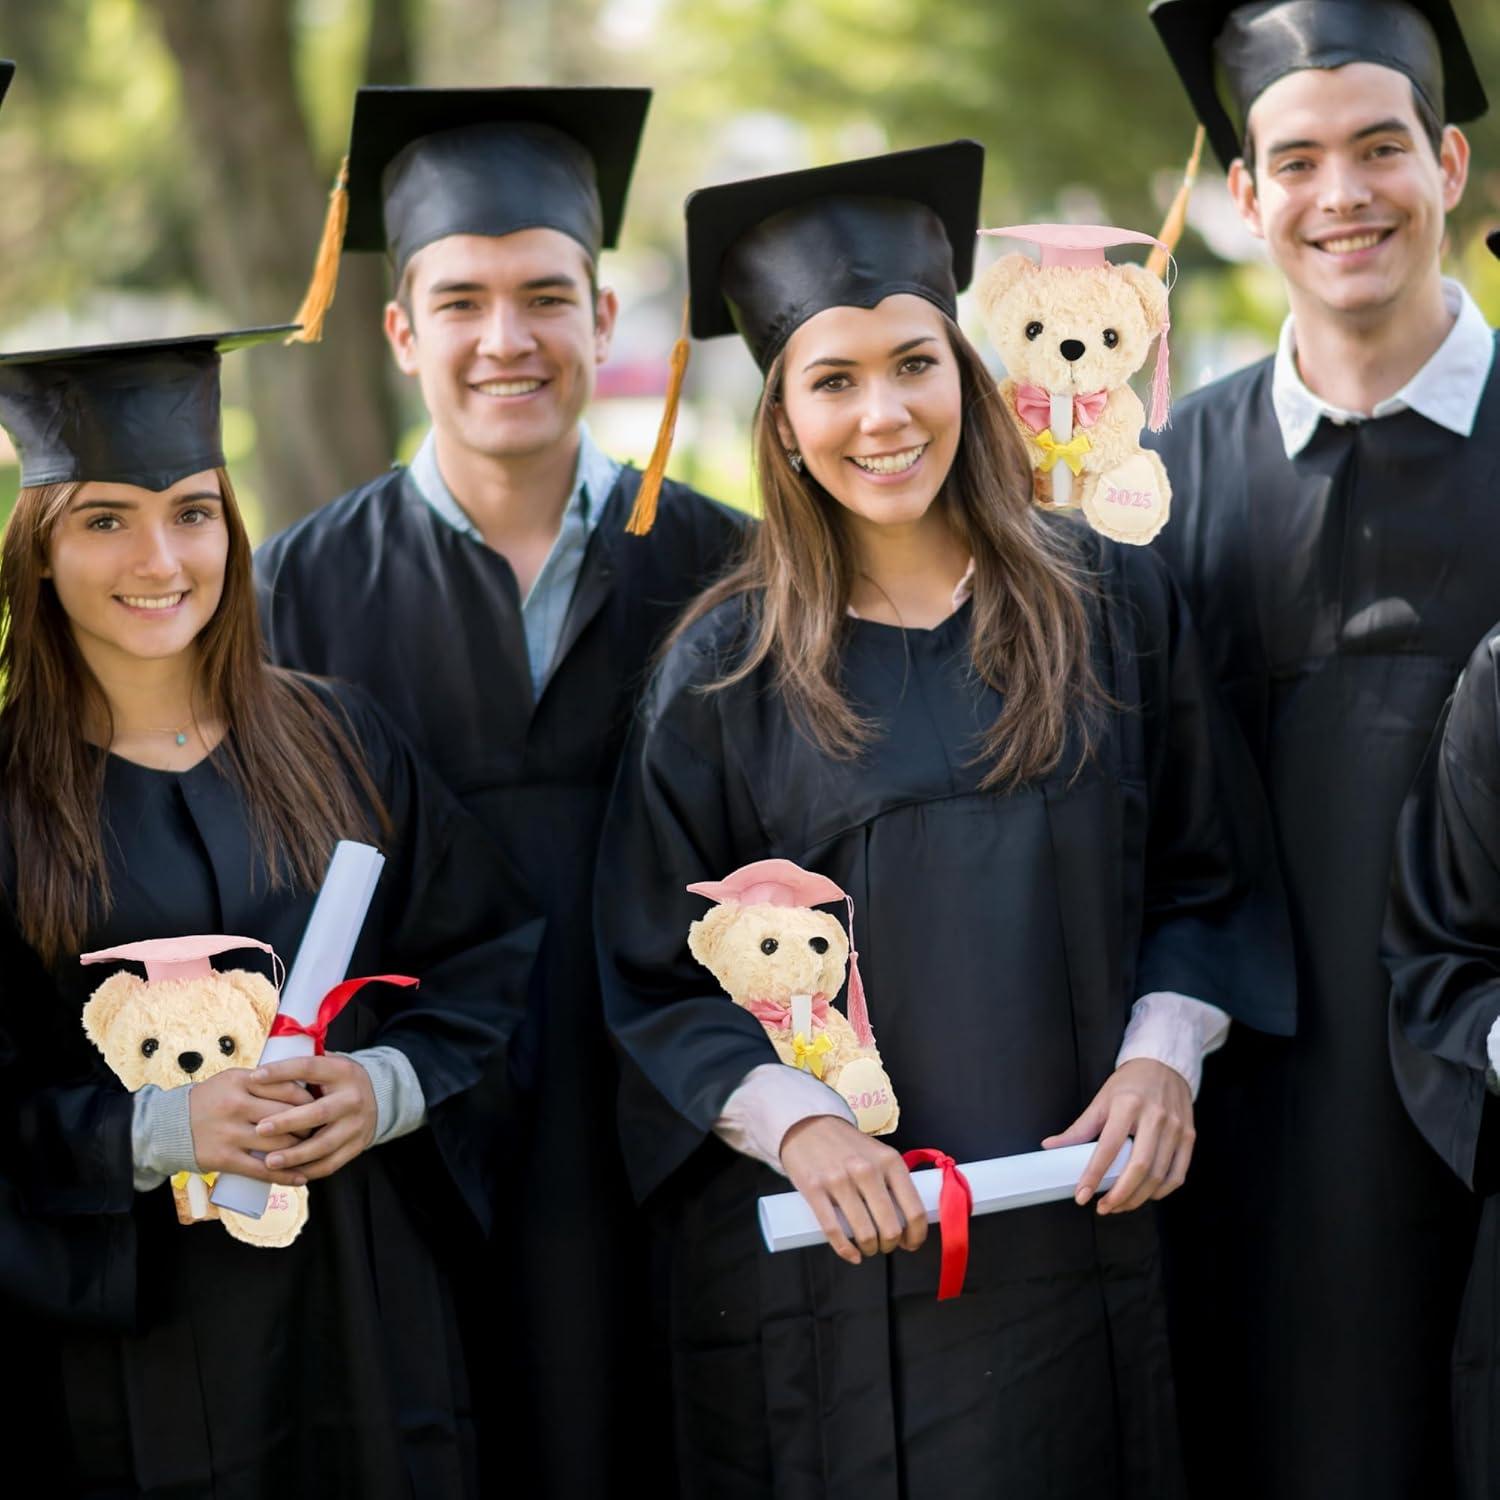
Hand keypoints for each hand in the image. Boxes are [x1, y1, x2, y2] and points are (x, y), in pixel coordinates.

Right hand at [187, 1070, 314, 1184]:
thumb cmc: (210, 1100)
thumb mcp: (233, 1080)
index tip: (318, 1104)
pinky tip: (300, 1178)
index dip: (308, 1099)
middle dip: (308, 1124)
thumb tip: (303, 1085)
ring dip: (301, 1150)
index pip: (287, 1087)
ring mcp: (230, 1133)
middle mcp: (236, 1105)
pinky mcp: (225, 1158)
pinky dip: (284, 1175)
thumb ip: (263, 1080)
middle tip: (319, 1129)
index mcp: (241, 1081)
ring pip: (278, 1143)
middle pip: (287, 1115)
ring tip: (311, 1150)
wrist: (168, 1126)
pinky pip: (261, 1170)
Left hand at [251, 1055, 378, 1181]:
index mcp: (342, 1072)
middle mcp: (352, 1098)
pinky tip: (287, 1172)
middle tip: (260, 1129)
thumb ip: (301, 1069)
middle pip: (319, 1112)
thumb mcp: (328, 1066)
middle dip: (287, 1122)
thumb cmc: (338, 1083)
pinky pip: (330, 1164)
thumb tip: (260, 1072)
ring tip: (269, 1161)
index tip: (255, 1077)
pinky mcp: (356, 1146)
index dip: (282, 1071)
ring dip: (295, 1155)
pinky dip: (307, 1170)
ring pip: (324, 1144)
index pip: (310, 1068)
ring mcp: (357, 1125)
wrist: (378, 1098)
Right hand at [779, 1115, 927, 1264]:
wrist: (807, 1125)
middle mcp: (867, 1171)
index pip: (914, 1210)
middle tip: (885, 1245)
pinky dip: (846, 1250)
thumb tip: (909, 1221)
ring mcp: (839, 1180)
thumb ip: (894, 1180)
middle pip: (890, 1228)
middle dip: (891, 1245)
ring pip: (865, 1233)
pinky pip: (833, 1230)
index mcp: (889, 1161)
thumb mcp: (879, 1154)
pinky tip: (852, 1255)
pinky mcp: (814, 1190)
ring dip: (870, 1249)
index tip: (911, 1244)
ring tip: (868, 1247)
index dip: (916, 1236)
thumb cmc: (848, 1146)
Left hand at [1041, 1058, 1194, 1214]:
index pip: (1109, 1147)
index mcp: (1128, 1105)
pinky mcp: (1189, 1137)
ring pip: (1159, 1175)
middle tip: (1103, 1207)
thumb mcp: (1102, 1100)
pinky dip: (1161, 1191)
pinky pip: (1177, 1174)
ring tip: (1119, 1204)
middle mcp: (1155, 1117)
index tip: (1082, 1195)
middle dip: (1120, 1195)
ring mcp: (1176, 1128)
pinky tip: (1145, 1195)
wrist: (1163, 1064)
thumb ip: (1079, 1128)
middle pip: (1140, 1167)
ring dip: (1138, 1198)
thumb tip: (1051, 1147)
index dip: (1094, 1175)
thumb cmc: (1130, 1084)